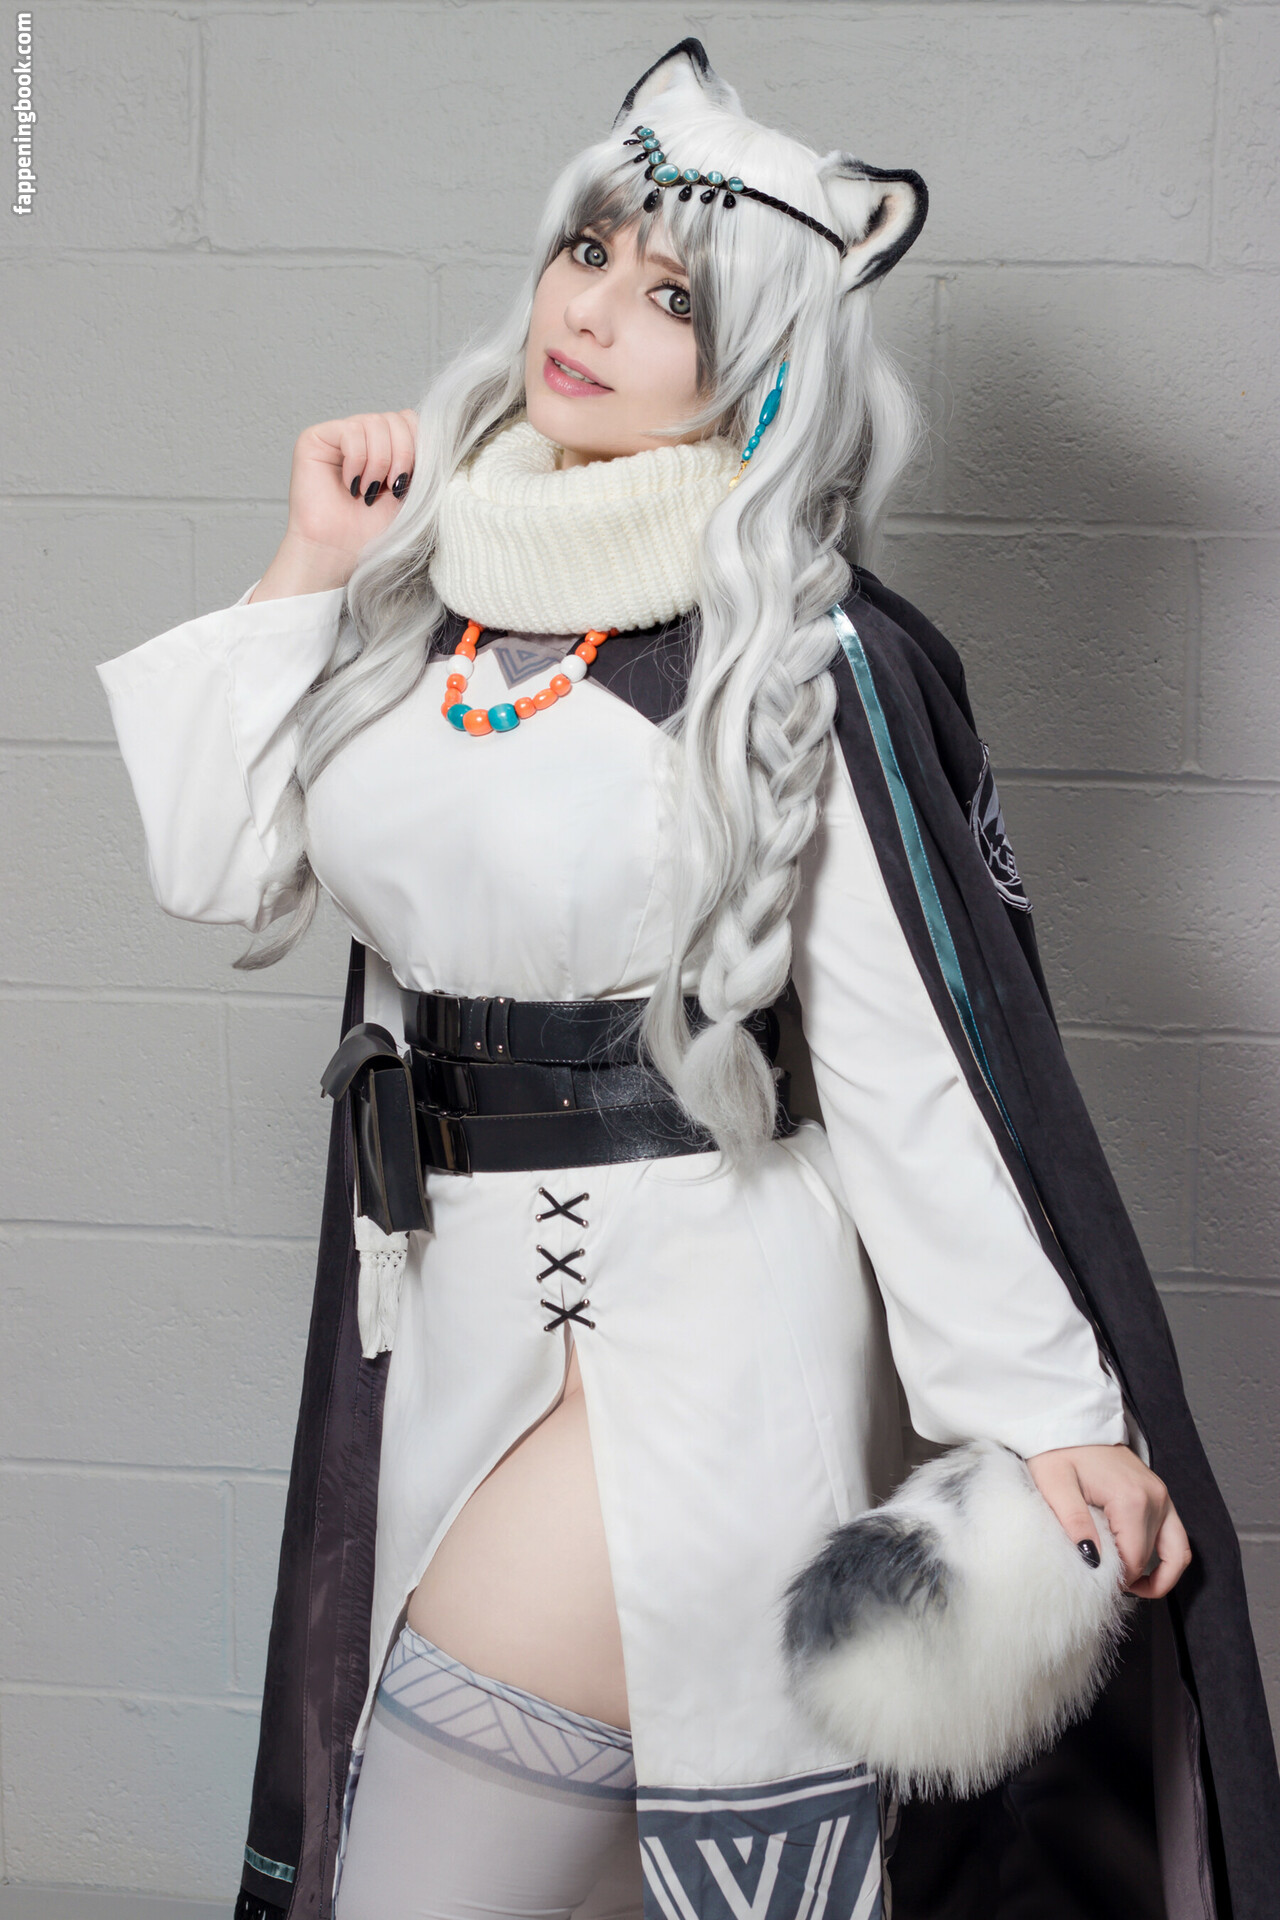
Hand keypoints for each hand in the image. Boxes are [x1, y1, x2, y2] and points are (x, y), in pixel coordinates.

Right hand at [250, 408, 419, 601]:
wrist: (338, 554)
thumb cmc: (371, 532)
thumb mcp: (412, 493)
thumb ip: (425, 461)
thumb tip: (440, 432)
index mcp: (388, 446)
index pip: (411, 421)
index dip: (418, 446)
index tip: (410, 483)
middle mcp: (364, 436)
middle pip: (397, 419)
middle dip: (402, 456)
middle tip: (391, 489)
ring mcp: (339, 435)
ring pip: (375, 422)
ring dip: (379, 463)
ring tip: (368, 492)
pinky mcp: (316, 438)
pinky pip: (351, 431)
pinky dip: (357, 461)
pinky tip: (350, 485)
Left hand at [1026, 1443, 1191, 1598]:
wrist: (1069, 1420)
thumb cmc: (1057, 1450)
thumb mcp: (1054, 1485)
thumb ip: (1075, 1523)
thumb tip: (1092, 1561)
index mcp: (1131, 1498)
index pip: (1135, 1560)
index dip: (1116, 1579)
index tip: (1093, 1582)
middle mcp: (1155, 1498)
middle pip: (1152, 1558)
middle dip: (1130, 1578)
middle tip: (1102, 1583)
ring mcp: (1161, 1495)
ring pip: (1176, 1551)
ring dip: (1159, 1574)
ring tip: (1130, 1585)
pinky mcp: (1159, 1494)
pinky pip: (1175, 1535)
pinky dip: (1167, 1557)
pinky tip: (1143, 1566)